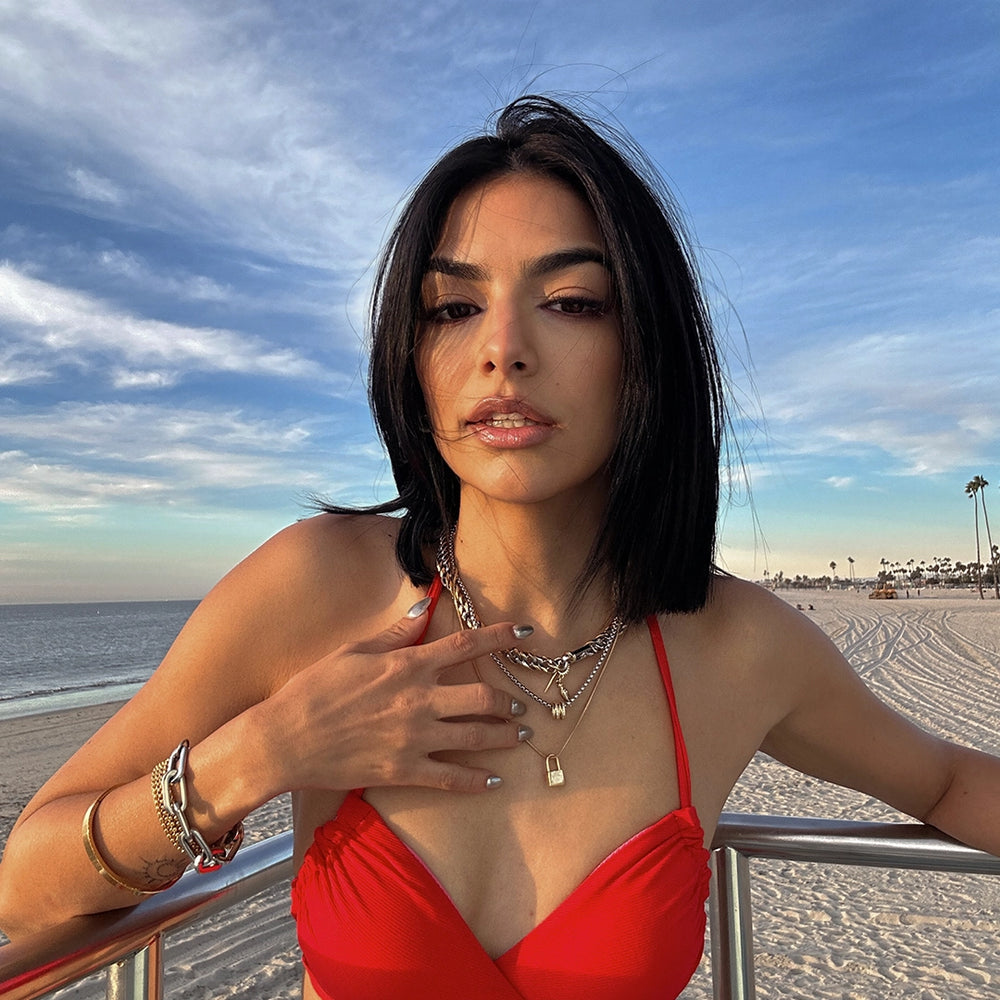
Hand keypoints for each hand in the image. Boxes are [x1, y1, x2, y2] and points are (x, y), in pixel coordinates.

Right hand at [256, 603, 528, 793]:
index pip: (466, 645)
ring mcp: (414, 738)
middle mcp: (419, 699)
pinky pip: (451, 778)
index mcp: (407, 665)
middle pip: (484, 695)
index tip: (526, 633)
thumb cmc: (313, 691)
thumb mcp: (352, 651)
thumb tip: (422, 610)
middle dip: (510, 700)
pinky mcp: (404, 771)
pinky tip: (493, 781)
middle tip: (520, 704)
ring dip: (505, 736)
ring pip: (476, 736)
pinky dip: (477, 781)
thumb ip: (393, 635)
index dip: (501, 636)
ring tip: (520, 735)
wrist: (284, 741)